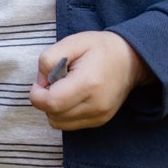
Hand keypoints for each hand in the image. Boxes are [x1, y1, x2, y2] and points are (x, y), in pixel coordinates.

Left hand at [29, 31, 151, 129]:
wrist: (131, 60)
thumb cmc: (100, 48)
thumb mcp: (72, 42)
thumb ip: (48, 59)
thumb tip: (41, 83)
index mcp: (88, 83)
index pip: (51, 103)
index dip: (37, 94)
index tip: (42, 81)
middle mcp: (95, 105)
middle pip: (53, 115)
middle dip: (45, 100)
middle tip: (55, 81)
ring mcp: (99, 116)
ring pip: (59, 123)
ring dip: (53, 108)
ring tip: (64, 89)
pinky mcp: (100, 121)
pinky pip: (69, 124)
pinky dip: (64, 113)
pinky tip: (72, 97)